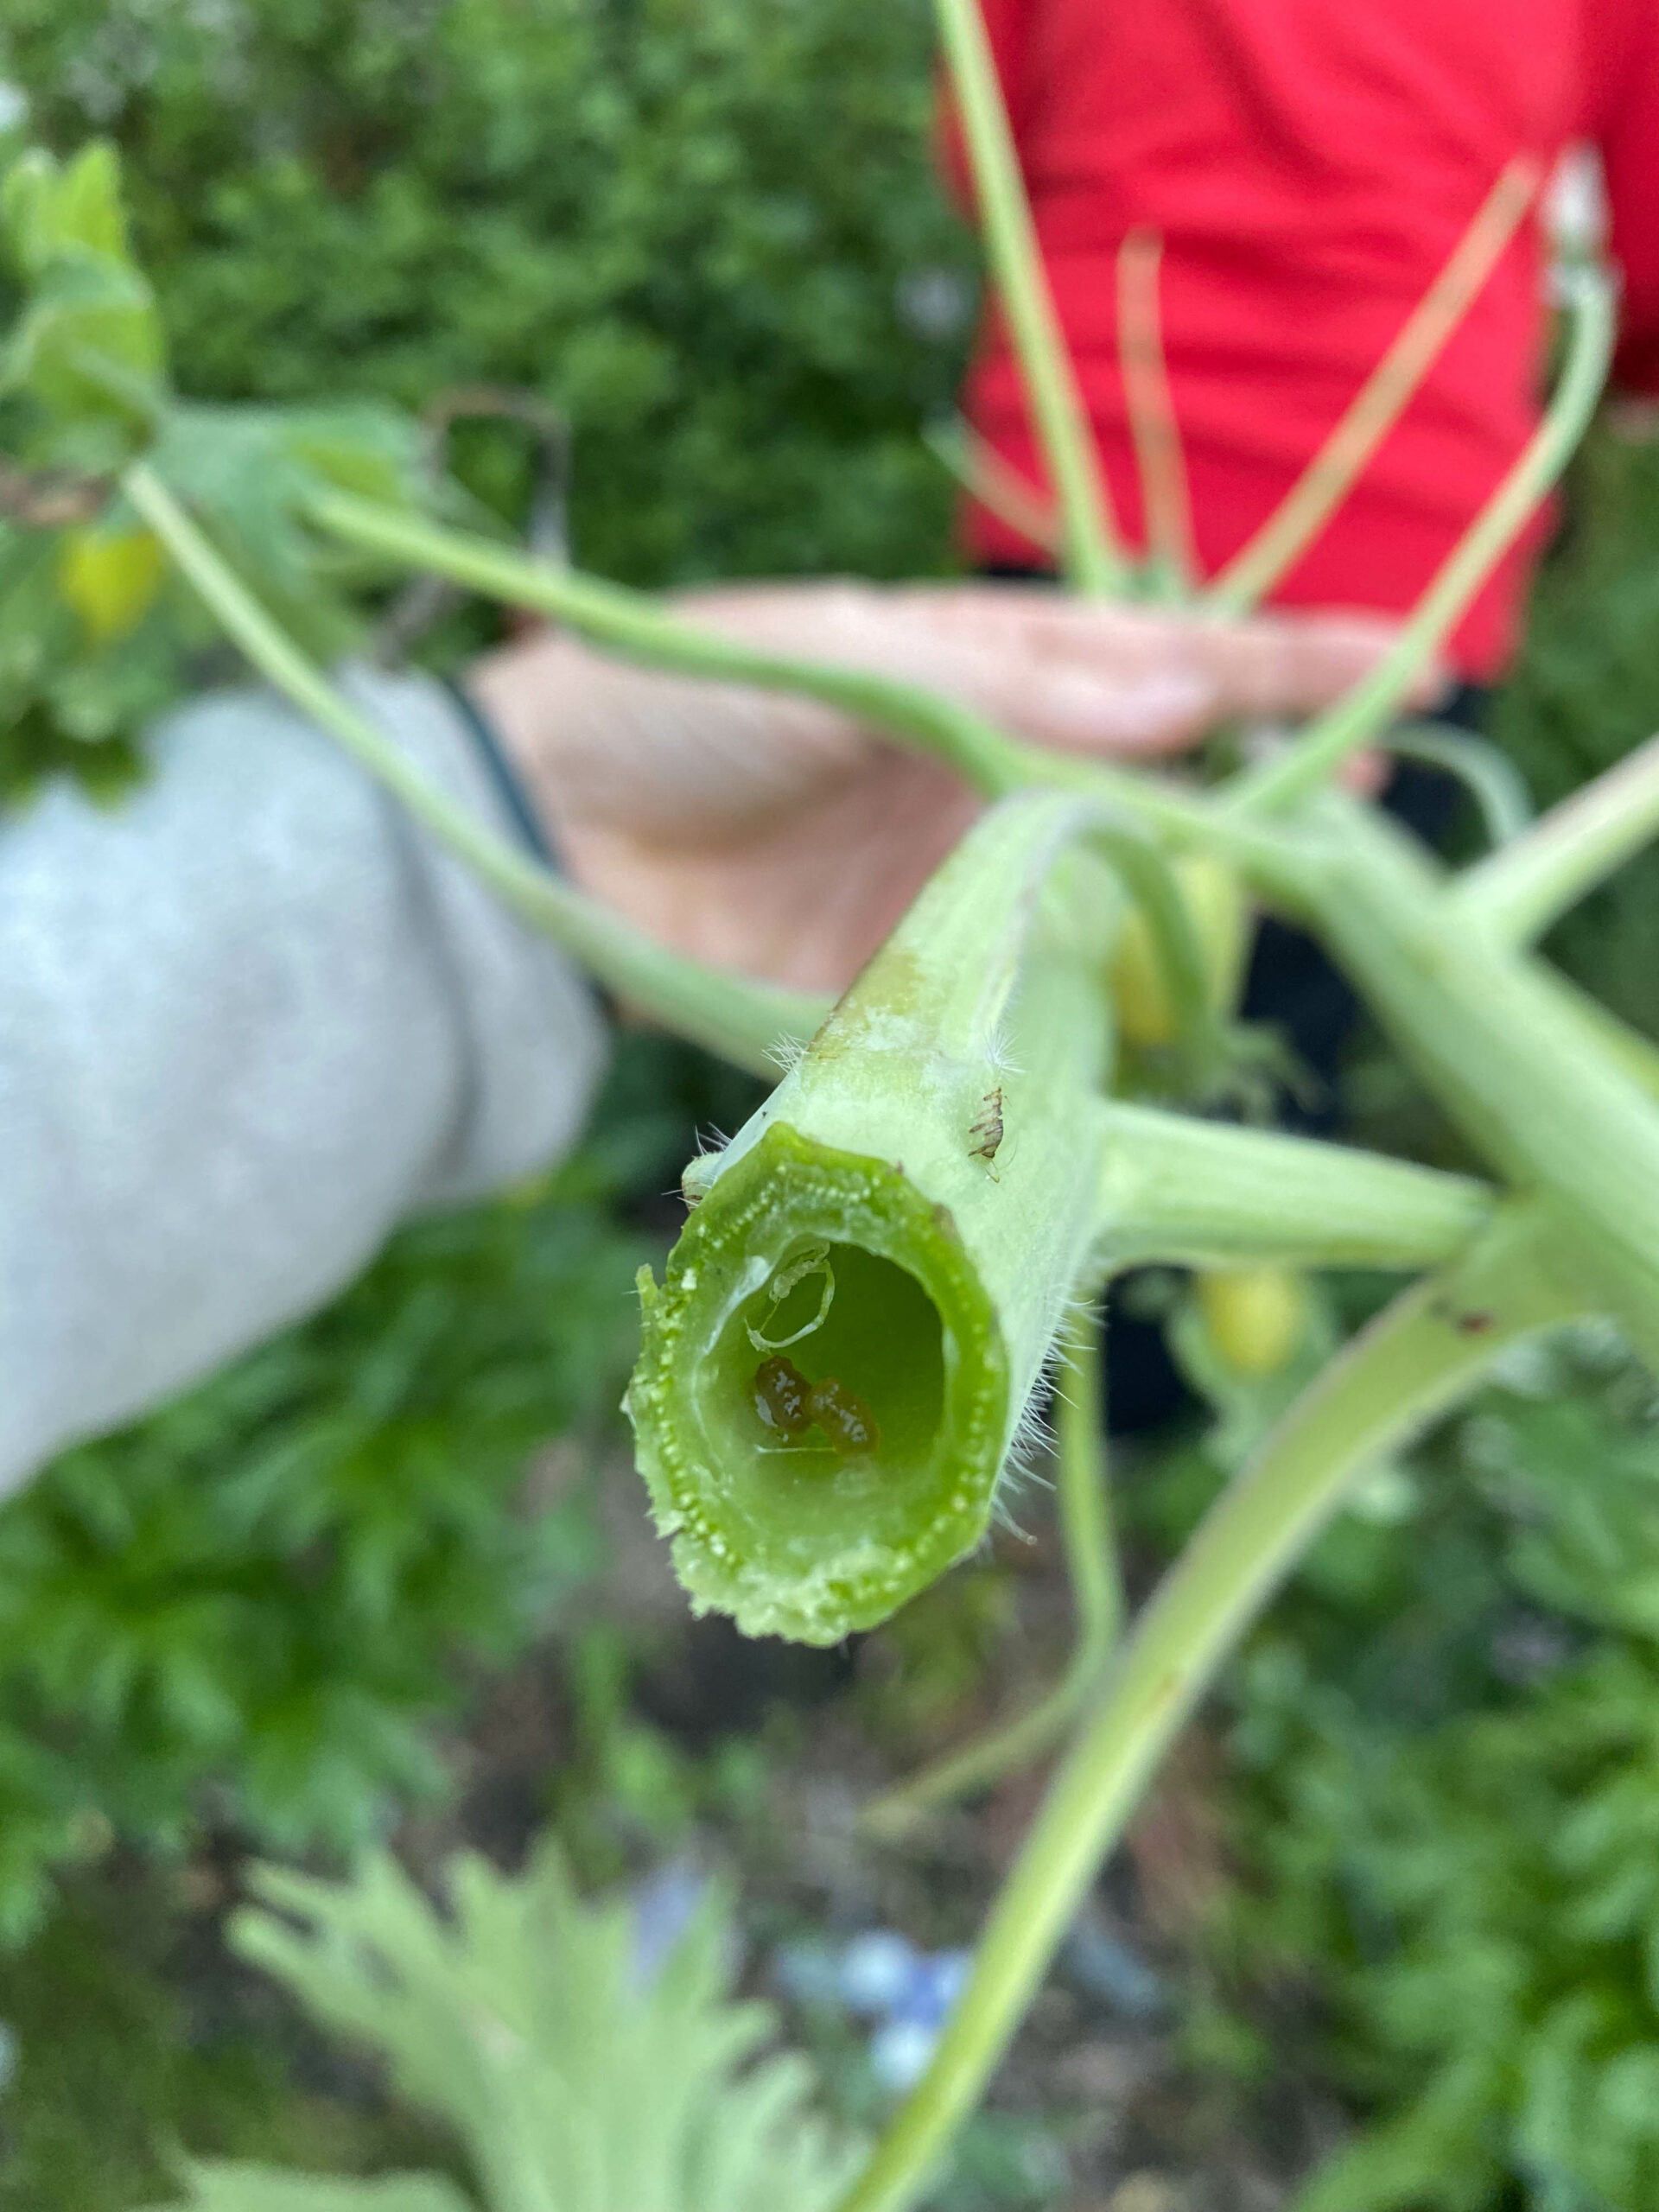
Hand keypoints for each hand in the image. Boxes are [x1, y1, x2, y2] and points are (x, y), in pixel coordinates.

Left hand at [471, 579, 1414, 992]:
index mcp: (975, 671)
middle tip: (1375, 794)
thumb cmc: (681, 702)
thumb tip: (1180, 692)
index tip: (1391, 673)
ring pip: (1114, 896)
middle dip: (1265, 787)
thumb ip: (1008, 686)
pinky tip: (1172, 1006)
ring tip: (1301, 892)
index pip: (1151, 659)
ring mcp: (958, 887)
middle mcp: (987, 778)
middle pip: (1159, 784)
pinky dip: (1098, 1010)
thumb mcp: (847, 659)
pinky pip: (1029, 1002)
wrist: (543, 836)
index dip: (1269, 665)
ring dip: (1201, 901)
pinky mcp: (914, 988)